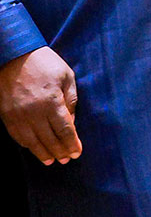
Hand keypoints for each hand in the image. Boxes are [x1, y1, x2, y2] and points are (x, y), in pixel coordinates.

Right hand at [0, 47, 79, 164]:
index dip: (72, 143)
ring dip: (43, 153)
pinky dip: (27, 145)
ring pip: (32, 142)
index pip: (64, 130)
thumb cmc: (45, 64)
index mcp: (52, 102)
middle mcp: (34, 112)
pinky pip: (17, 136)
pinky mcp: (6, 115)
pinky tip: (35, 149)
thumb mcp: (67, 77)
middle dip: (60, 151)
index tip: (77, 152)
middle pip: (49, 139)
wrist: (15, 56)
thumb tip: (72, 122)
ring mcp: (18, 115)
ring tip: (52, 161)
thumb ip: (71, 100)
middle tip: (67, 159)